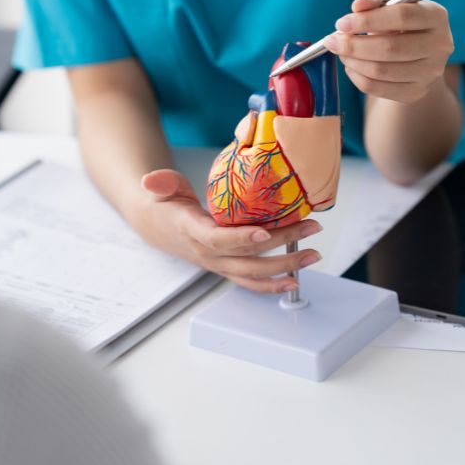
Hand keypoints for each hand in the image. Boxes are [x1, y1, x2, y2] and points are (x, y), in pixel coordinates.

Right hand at [135, 169, 322, 293]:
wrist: (157, 227)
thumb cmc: (165, 204)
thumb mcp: (161, 187)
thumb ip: (161, 182)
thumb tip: (150, 179)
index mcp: (191, 231)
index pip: (216, 239)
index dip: (240, 239)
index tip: (264, 234)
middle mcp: (207, 253)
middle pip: (246, 257)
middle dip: (281, 246)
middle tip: (310, 230)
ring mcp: (217, 264)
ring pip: (253, 273)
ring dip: (285, 267)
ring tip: (313, 255)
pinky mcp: (225, 268)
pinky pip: (250, 282)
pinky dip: (272, 285)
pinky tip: (294, 280)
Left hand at [323, 0, 454, 103]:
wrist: (415, 57)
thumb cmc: (399, 26)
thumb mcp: (389, 8)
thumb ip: (372, 1)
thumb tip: (358, 5)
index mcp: (436, 16)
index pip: (401, 16)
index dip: (367, 20)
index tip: (341, 23)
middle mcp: (440, 45)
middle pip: (390, 47)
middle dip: (354, 44)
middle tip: (332, 40)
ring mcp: (430, 72)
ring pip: (381, 70)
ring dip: (352, 61)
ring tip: (340, 51)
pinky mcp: (416, 92)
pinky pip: (376, 88)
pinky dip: (356, 77)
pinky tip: (351, 66)